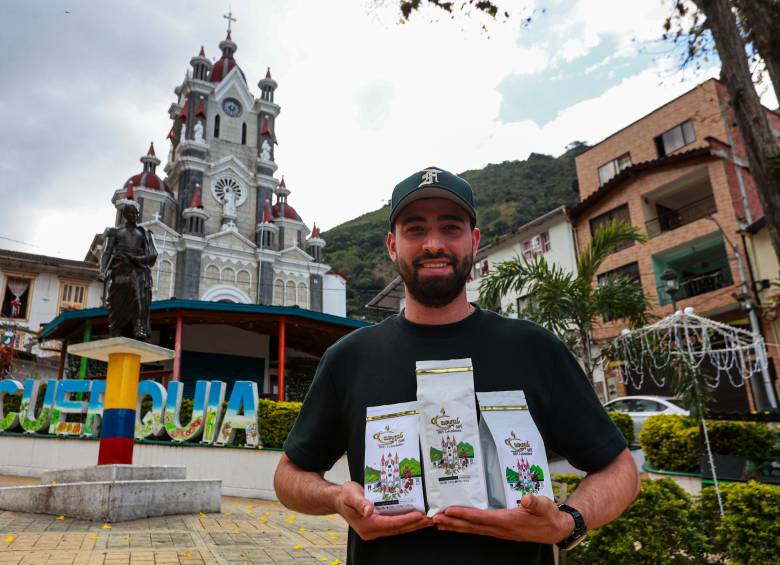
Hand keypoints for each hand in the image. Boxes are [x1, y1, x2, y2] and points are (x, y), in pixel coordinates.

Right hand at [333, 481, 432, 540]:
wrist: (338, 499)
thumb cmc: (345, 496)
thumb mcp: (351, 495)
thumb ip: (360, 503)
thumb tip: (369, 510)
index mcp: (366, 525)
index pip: (391, 524)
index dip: (406, 520)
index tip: (420, 515)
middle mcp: (372, 531)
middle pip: (397, 529)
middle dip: (415, 524)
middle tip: (430, 519)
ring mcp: (375, 530)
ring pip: (398, 529)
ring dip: (413, 525)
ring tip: (428, 520)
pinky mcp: (378, 526)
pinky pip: (395, 526)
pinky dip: (407, 522)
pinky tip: (416, 519)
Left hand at [431, 493, 572, 543]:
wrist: (556, 529)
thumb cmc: (548, 516)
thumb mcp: (545, 506)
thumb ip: (536, 502)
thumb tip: (528, 498)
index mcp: (507, 521)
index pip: (481, 518)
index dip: (464, 514)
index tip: (448, 511)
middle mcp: (500, 529)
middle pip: (471, 526)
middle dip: (452, 522)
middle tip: (434, 519)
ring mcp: (500, 531)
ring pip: (473, 529)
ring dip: (455, 526)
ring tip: (439, 523)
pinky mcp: (501, 530)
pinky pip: (479, 529)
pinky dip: (466, 526)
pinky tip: (458, 525)